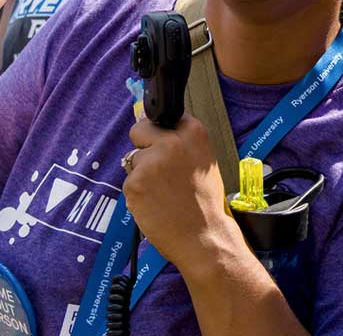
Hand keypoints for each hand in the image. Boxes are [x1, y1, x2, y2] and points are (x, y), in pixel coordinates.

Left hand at [123, 112, 243, 275]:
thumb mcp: (204, 159)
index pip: (163, 117)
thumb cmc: (204, 200)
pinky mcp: (134, 183)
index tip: (163, 143)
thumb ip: (182, 142)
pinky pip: (129, 181)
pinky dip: (138, 192)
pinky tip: (155, 203)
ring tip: (162, 192)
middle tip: (158, 168)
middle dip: (143, 146)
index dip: (161, 133)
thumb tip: (154, 127)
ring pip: (133, 159)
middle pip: (140, 129)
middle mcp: (171, 142)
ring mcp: (151, 162)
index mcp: (194, 132)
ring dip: (141, 173)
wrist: (203, 234)